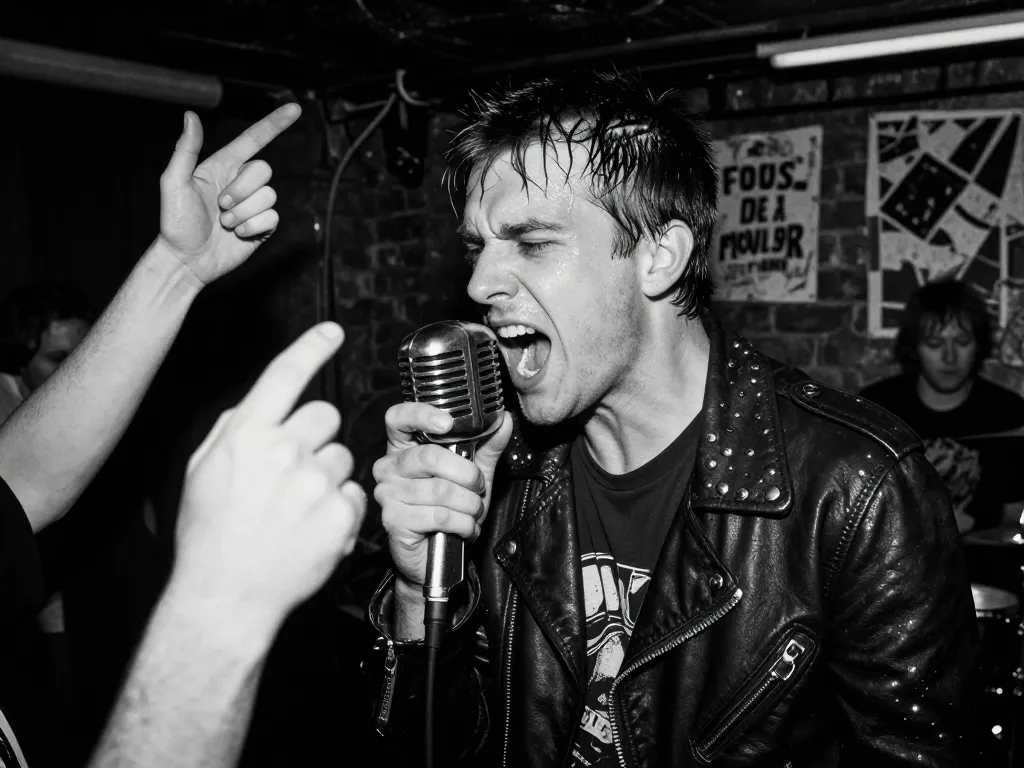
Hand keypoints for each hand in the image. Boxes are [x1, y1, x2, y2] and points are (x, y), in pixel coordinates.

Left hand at [157, 104, 301, 288]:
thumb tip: (191, 116)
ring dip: (244, 213)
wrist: (187, 260)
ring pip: (269, 196)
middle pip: (263, 170)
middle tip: (220, 207)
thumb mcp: (173, 183)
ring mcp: (253, 204)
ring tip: (225, 224)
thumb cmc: (175, 223)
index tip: (295, 109)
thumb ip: (185, 150)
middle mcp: (240, 182)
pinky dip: (253, 227)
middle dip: (242, 190)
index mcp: (222, 166)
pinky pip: (272, 217)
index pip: (253, 139)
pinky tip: (237, 235)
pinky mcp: (262, 225)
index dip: (274, 124)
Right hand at [170, 322, 366, 637]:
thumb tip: (258, 407)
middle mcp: (284, 452)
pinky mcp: (342, 515)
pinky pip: (355, 495)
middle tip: (295, 470)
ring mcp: (316, 484)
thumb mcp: (203, 473)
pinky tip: (312, 531)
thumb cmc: (210, 537)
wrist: (226, 598)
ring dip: (328, 476)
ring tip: (298, 510)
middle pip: (326, 415)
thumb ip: (233, 432)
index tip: (332, 332)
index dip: (311, 347)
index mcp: (246, 437)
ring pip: (343, 457)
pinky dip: (340, 511)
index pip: (284, 376)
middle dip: (316, 435)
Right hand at [373, 403, 512, 591]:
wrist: (438, 558)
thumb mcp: (473, 473)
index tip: (448, 423)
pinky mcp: (393, 520)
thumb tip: (503, 419)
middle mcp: (389, 467)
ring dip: (469, 505)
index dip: (421, 415)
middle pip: (429, 457)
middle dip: (467, 475)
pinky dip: (463, 524)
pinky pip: (439, 516)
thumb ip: (487, 445)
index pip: (398, 418)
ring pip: (440, 491)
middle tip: (478, 488)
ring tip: (473, 513)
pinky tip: (466, 529)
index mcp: (404, 447)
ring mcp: (387, 494)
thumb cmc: (450, 510)